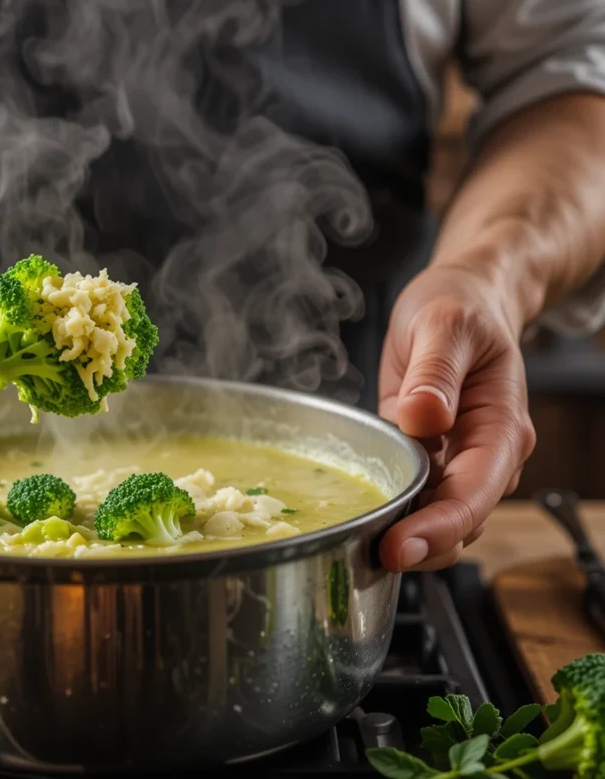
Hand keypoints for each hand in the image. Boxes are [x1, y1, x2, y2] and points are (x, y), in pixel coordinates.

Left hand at [376, 264, 536, 572]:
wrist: (459, 302)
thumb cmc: (458, 309)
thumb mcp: (444, 324)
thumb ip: (435, 370)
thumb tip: (424, 415)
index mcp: (501, 427)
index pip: (475, 493)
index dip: (438, 528)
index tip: (398, 547)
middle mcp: (485, 455)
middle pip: (460, 521)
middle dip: (421, 546)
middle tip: (371, 556)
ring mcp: (456, 463)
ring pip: (438, 521)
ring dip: (406, 539)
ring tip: (358, 545)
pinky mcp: (427, 461)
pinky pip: (416, 501)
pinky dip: (394, 517)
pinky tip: (362, 521)